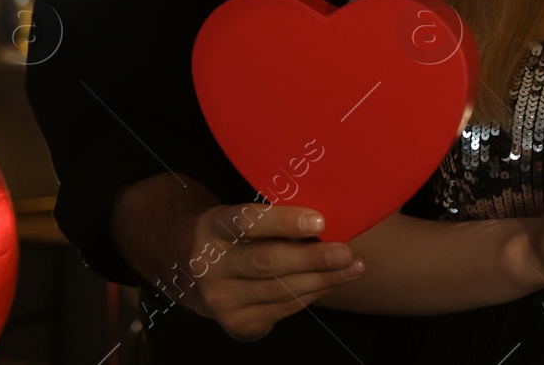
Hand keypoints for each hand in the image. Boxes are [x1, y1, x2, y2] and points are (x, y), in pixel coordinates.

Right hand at [176, 203, 364, 341]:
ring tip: (353, 267)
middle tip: (347, 252)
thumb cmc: (230, 236)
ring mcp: (222, 300)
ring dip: (323, 280)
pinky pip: (284, 309)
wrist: (190, 272)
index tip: (319, 221)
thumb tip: (325, 218)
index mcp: (212, 227)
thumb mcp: (237, 218)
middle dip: (312, 259)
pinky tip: (330, 283)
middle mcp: (211, 266)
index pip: (247, 222)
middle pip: (267, 263)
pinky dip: (311, 295)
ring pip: (281, 291)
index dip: (284, 222)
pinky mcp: (237, 324)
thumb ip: (269, 220)